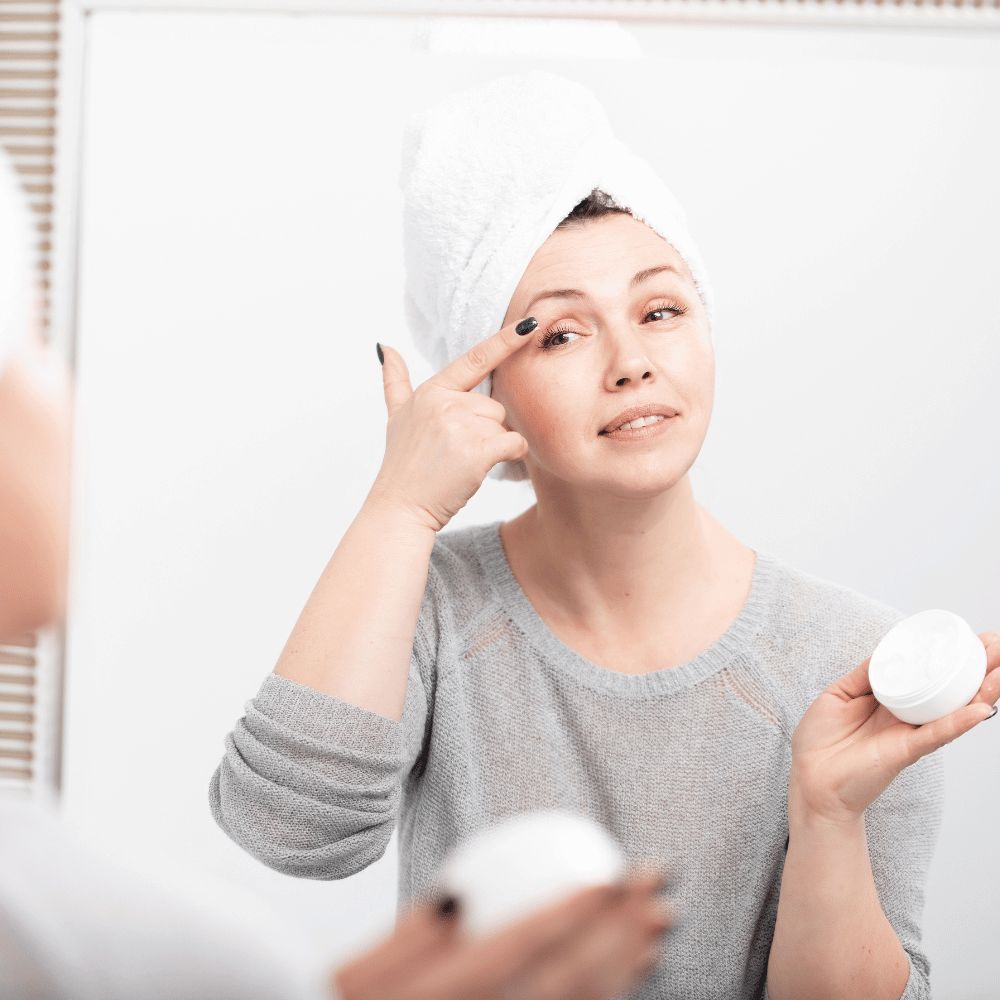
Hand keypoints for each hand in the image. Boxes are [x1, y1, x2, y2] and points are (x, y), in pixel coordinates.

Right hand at [333, 876, 669, 999]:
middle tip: (659, 887)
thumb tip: (459, 896)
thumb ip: (413, 938)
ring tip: (658, 925)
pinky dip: (607, 994)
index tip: (615, 875)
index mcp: (450, 994)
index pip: (526, 946)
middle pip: (568, 975)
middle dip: (620, 926)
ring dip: (626, 962)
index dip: (576, 909)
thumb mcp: (359, 976)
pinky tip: (630, 971)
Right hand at [371, 321, 533, 531]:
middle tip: (456, 452)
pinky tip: (486, 467)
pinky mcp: (476, 451)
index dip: (504, 341)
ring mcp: (460, 426)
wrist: (401, 506)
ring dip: (492, 446)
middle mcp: (445, 403)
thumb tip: (385, 347)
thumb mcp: (396, 417)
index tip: (529, 324)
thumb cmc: (404, 466)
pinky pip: (514, 443)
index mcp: (432, 391)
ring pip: (503, 425)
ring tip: (462, 462)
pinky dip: (510, 456)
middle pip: (495, 405)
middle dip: (485, 429)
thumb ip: (395, 381)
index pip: (475, 359)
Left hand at [788, 631, 999, 826]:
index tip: (974, 638)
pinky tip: (980, 709)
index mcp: (893, 702)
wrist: (810, 780)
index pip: (929, 677)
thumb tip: (888, 654)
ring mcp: (910, 734)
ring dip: (982, 691)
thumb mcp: (839, 695)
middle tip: (999, 646)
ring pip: (954, 710)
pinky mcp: (905, 751)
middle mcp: (907, 717)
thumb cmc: (821, 742)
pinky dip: (959, 722)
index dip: (950, 660)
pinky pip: (937, 734)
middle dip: (978, 669)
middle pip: (952, 691)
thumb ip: (864, 675)